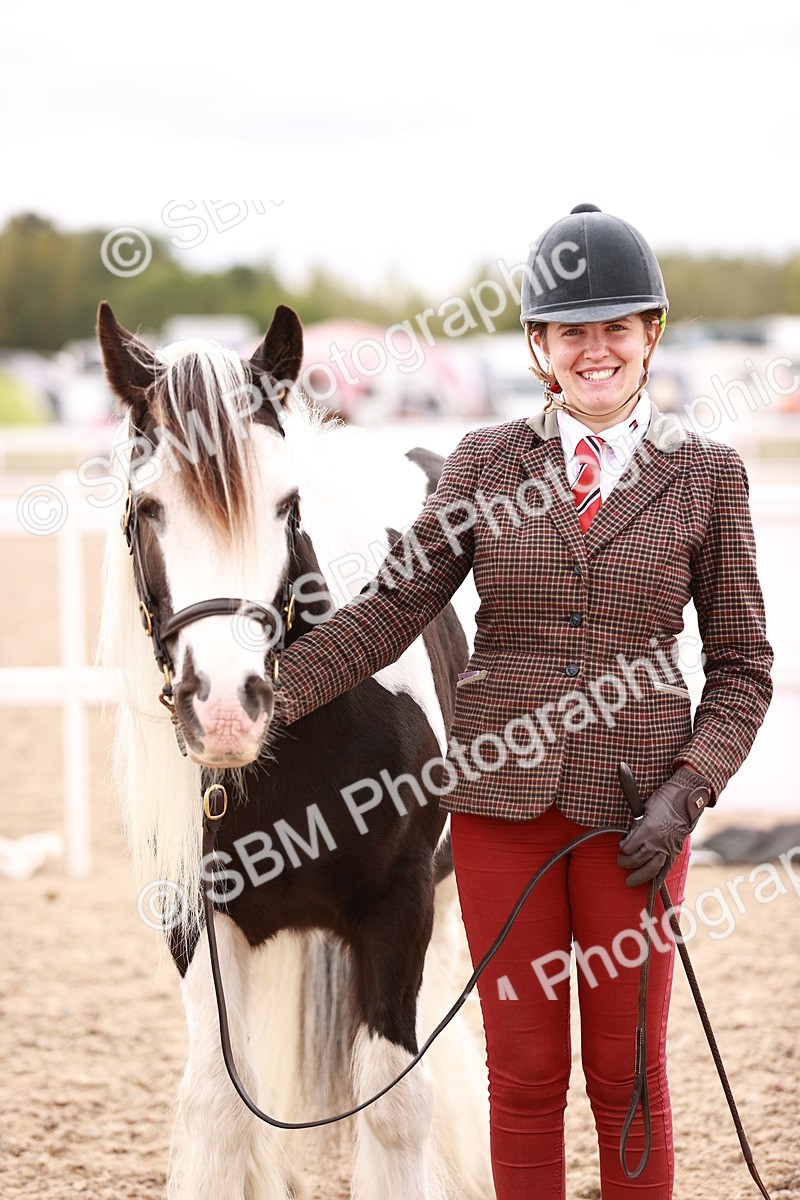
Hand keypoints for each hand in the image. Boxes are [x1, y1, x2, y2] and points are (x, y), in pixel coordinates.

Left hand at [617, 766, 709, 887]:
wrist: (685, 800)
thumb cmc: (663, 800)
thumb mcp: (644, 810)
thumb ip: (637, 826)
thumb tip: (629, 836)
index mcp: (647, 830)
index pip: (628, 847)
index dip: (622, 848)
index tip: (621, 847)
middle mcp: (657, 842)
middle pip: (637, 859)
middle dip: (626, 863)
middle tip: (620, 862)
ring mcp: (667, 848)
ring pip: (651, 869)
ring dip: (639, 876)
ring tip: (630, 881)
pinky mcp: (674, 852)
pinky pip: (665, 869)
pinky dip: (658, 880)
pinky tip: (652, 887)